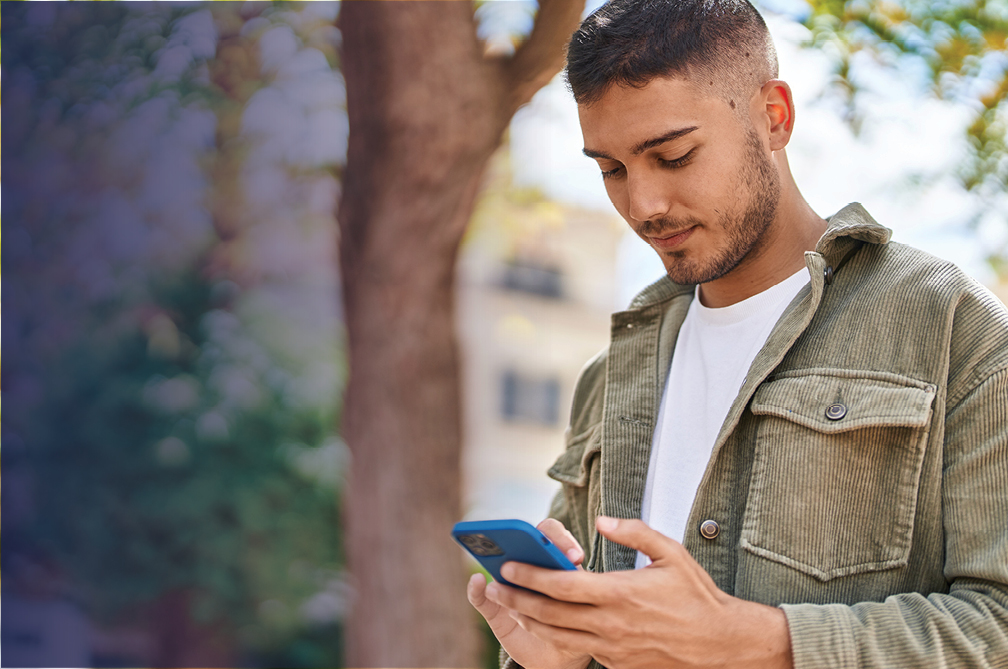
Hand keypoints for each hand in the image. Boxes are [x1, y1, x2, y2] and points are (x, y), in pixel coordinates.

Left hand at [487, 516, 792, 668]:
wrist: (721, 645)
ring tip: (508, 604)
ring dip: (529, 619)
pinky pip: (578, 649)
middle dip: (517, 598)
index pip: (563, 586)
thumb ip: (635, 532)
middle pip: (550, 613)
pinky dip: (555, 636)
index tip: (508, 566)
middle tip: (492, 586)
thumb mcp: (671, 553)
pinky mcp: (617, 663)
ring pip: (558, 636)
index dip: (531, 576)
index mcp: (621, 593)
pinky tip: (543, 623)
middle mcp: (611, 624)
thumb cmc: (697, 596)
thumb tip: (602, 519)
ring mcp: (613, 648)